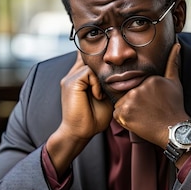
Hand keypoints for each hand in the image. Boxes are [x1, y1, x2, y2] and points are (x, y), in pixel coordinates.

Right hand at [46, 52, 112, 172]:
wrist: (81, 132)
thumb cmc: (94, 118)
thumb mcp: (106, 95)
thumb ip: (107, 82)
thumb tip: (121, 69)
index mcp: (80, 78)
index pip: (89, 58)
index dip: (101, 60)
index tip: (115, 69)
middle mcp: (73, 75)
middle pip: (90, 57)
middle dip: (104, 66)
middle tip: (111, 84)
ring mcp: (70, 78)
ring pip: (91, 64)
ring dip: (100, 79)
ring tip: (101, 94)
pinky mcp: (71, 82)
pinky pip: (88, 72)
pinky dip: (96, 84)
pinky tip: (97, 96)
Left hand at [113, 42, 189, 146]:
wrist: (173, 129)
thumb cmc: (174, 106)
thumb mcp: (174, 82)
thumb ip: (172, 62)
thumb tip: (177, 45)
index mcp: (148, 78)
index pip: (137, 85)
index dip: (143, 96)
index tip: (154, 103)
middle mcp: (138, 87)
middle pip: (129, 94)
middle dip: (136, 103)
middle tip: (150, 111)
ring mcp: (130, 100)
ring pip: (122, 104)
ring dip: (130, 111)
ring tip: (145, 116)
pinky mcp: (124, 113)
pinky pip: (117, 114)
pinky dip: (124, 119)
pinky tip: (137, 121)